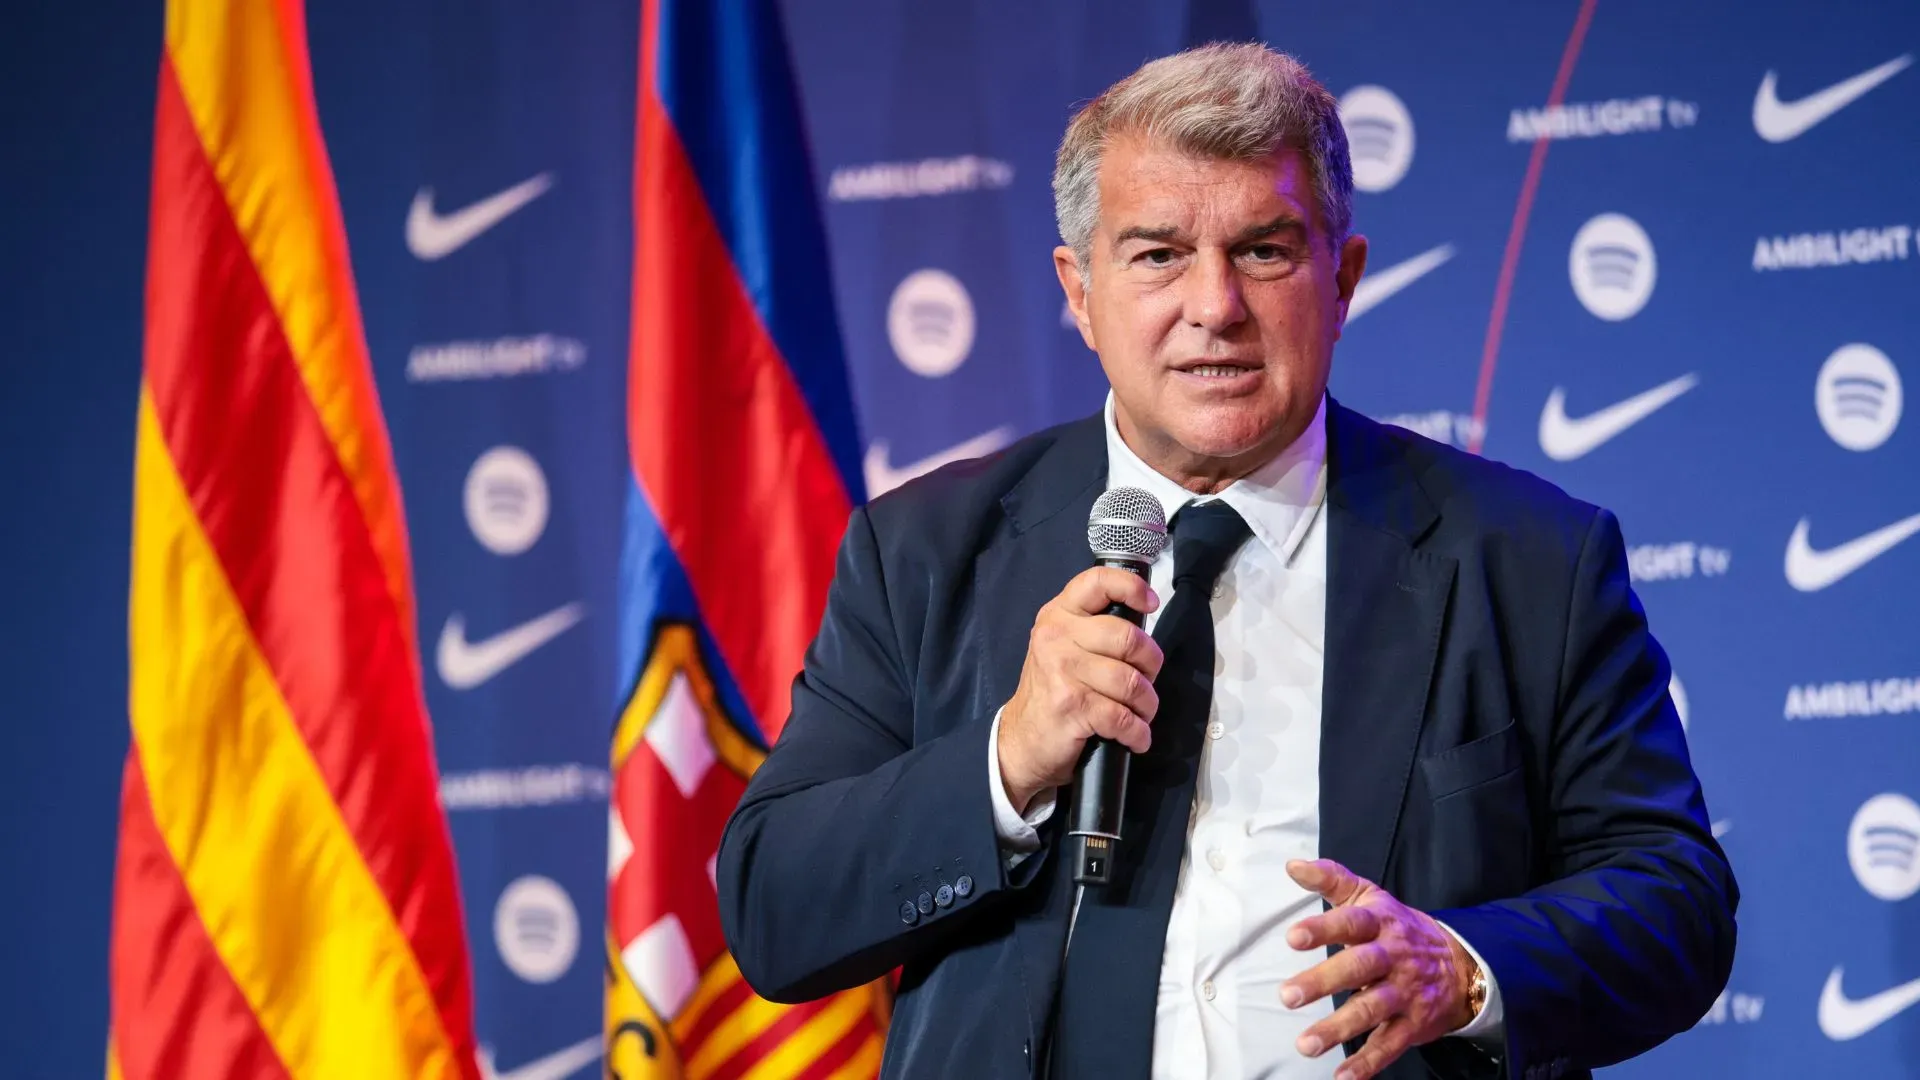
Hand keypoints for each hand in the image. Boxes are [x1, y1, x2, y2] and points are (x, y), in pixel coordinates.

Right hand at [996, 566, 1163, 811]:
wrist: (1021, 740)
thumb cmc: (1052, 691)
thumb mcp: (1063, 646)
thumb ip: (1094, 629)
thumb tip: (1143, 629)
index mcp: (1059, 615)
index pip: (1097, 582)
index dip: (1131, 588)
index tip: (1151, 604)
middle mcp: (1057, 636)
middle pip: (1128, 638)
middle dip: (1151, 665)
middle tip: (1146, 681)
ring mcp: (1062, 671)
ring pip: (1131, 681)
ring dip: (1147, 704)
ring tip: (1142, 713)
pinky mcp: (1071, 706)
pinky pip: (1123, 717)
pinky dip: (1138, 732)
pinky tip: (1137, 737)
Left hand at [1280, 859, 1478, 1079]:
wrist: (1460, 963)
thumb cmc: (1398, 927)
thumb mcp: (1369, 896)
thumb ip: (1331, 879)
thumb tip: (1292, 865)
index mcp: (1380, 924)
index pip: (1351, 923)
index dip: (1324, 928)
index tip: (1293, 937)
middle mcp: (1392, 958)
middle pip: (1358, 968)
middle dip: (1323, 982)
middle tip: (1287, 996)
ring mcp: (1404, 994)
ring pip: (1371, 1011)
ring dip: (1338, 1029)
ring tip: (1305, 1044)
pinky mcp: (1412, 1024)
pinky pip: (1389, 1045)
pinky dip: (1367, 1063)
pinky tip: (1343, 1076)